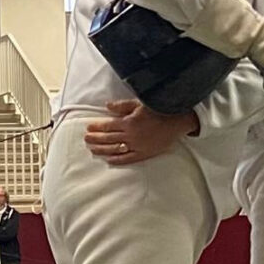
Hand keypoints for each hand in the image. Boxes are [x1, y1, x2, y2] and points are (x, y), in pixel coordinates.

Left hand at [84, 99, 198, 164]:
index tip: (88, 128)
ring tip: (92, 149)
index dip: (97, 127)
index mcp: (128, 122)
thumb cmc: (159, 109)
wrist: (177, 121)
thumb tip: (107, 106)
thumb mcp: (139, 103)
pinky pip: (128, 159)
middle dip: (96, 139)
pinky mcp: (144, 153)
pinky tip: (108, 160)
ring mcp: (137, 146)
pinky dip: (117, 160)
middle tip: (86, 140)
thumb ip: (122, 106)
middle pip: (108, 139)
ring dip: (102, 150)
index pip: (108, 126)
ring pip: (115, 149)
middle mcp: (131, 136)